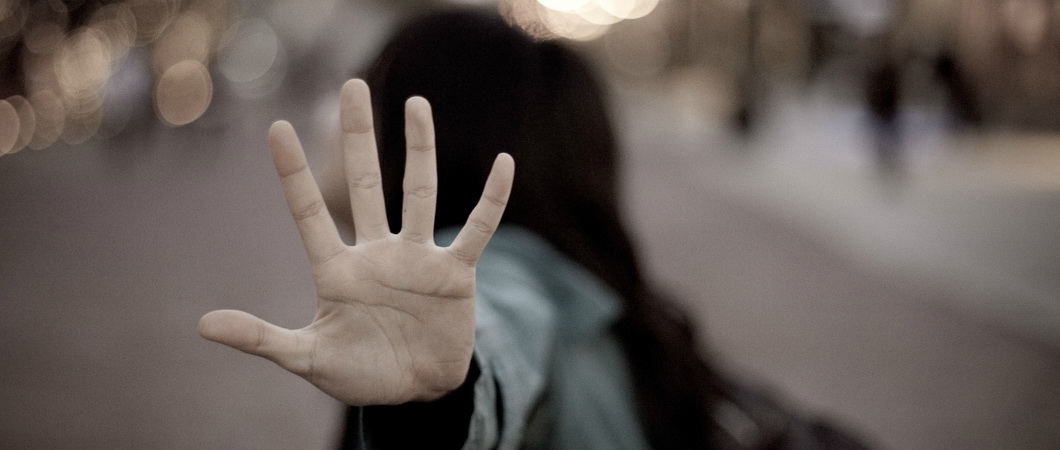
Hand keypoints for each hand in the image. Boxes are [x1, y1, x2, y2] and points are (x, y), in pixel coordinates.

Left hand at [198, 79, 514, 404]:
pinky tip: (504, 164)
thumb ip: (261, 338)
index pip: (309, 214)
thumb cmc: (359, 373)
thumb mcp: (307, 358)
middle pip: (367, 184)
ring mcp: (418, 259)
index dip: (294, 173)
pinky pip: (478, 230)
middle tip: (352, 87)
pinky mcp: (454, 273)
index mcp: (337, 271)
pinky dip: (492, 200)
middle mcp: (377, 254)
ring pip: (420, 194)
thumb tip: (201, 324)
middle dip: (358, 137)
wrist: (415, 394)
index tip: (278, 128)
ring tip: (417, 104)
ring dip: (420, 149)